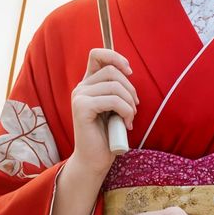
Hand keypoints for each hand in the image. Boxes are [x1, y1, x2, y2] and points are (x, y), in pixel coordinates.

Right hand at [69, 46, 137, 176]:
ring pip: (114, 85)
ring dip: (129, 102)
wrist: (95, 160)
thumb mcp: (115, 107)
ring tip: (130, 118)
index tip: (129, 72)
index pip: (97, 54)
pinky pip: (112, 100)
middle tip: (134, 108)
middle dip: (130, 88)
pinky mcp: (81, 108)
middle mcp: (81, 88)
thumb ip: (117, 88)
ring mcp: (79, 97)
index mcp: (88, 84)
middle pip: (112, 71)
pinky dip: (126, 111)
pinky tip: (126, 124)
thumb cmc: (108, 135)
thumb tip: (128, 72)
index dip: (115, 57)